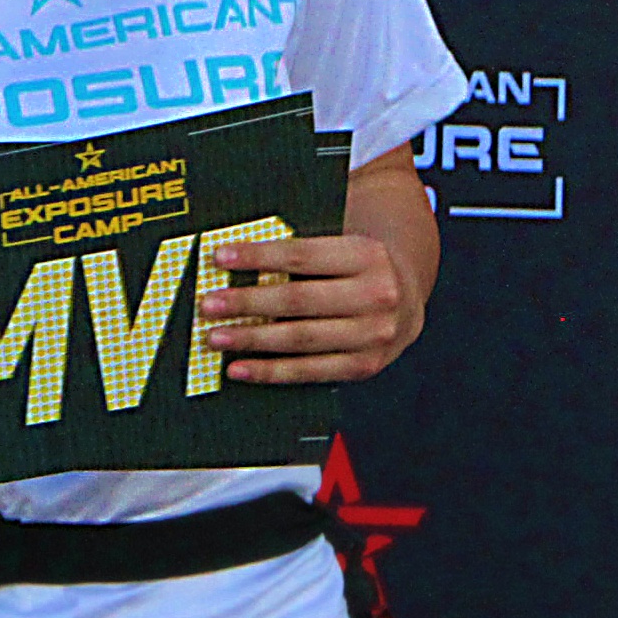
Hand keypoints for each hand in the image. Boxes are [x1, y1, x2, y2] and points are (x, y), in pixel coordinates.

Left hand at [199, 235, 409, 383]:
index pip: (301, 254)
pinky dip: (271, 372)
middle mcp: (376, 295)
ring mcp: (373, 335)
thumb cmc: (359, 267)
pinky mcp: (365, 366)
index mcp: (366, 254)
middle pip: (298, 300)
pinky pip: (310, 371)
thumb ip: (300, 251)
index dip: (258, 257)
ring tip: (217, 337)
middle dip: (247, 303)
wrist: (407, 297)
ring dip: (252, 340)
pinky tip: (241, 367)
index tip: (221, 258)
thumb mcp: (341, 246)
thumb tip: (238, 257)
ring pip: (301, 339)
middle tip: (210, 304)